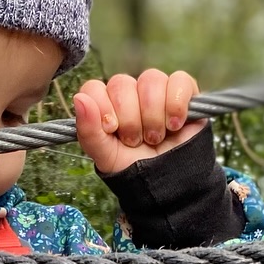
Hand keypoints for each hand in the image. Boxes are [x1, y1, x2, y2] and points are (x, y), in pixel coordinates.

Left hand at [73, 69, 203, 177]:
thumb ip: (89, 131)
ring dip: (153, 115)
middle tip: (136, 140)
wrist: (172, 185)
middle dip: (129, 118)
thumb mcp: (106, 157)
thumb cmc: (137, 169)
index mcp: (107, 106)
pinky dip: (176, 104)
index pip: (94, 87)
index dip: (102, 106)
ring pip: (151, 79)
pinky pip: (179, 80)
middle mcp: (130, 94)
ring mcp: (157, 91)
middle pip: (121, 83)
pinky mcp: (184, 92)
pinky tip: (175, 125)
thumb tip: (79, 98)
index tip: (112, 129)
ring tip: (156, 138)